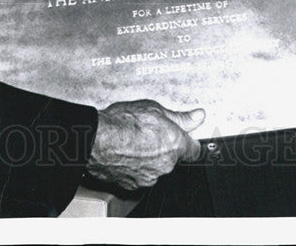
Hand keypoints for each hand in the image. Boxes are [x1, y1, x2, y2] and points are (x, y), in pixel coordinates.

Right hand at [86, 99, 204, 190]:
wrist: (97, 140)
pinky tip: (124, 153)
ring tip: (132, 142)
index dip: (188, 142)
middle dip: (164, 148)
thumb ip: (180, 117)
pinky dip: (135, 167)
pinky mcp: (134, 185)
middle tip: (148, 133)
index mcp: (175, 144)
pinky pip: (140, 176)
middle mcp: (166, 165)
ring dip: (149, 159)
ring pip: (156, 168)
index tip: (182, 137)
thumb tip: (198, 116)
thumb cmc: (122, 122)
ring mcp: (150, 177)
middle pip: (173, 158)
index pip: (194, 150)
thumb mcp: (154, 109)